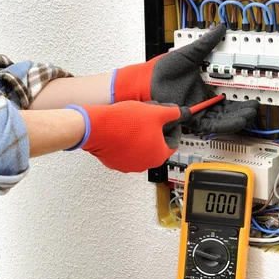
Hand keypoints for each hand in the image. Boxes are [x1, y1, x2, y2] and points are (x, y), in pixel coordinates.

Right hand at [66, 102, 190, 172]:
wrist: (97, 128)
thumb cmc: (124, 123)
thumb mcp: (155, 112)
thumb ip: (173, 113)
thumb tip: (181, 113)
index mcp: (159, 155)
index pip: (173, 142)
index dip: (172, 127)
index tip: (167, 119)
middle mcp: (145, 164)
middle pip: (157, 146)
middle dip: (155, 131)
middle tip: (149, 118)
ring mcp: (129, 166)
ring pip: (140, 149)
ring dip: (140, 137)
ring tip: (134, 122)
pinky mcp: (115, 163)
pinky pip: (125, 152)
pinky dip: (126, 142)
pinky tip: (122, 130)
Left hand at [112, 24, 257, 133]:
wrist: (148, 81)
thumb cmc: (163, 70)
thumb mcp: (190, 54)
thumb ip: (206, 44)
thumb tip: (219, 29)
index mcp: (203, 89)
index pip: (226, 97)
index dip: (240, 99)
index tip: (252, 97)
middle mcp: (201, 102)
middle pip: (227, 111)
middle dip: (242, 111)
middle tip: (253, 107)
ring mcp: (196, 110)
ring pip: (221, 119)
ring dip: (236, 118)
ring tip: (249, 114)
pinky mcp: (190, 117)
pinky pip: (209, 125)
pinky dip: (223, 124)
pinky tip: (235, 121)